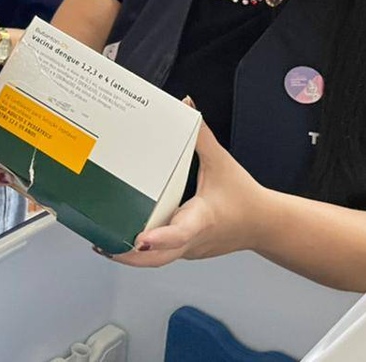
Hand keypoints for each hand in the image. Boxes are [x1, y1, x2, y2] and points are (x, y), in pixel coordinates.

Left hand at [114, 120, 267, 266]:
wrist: (265, 225)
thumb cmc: (243, 194)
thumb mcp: (222, 161)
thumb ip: (201, 135)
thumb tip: (186, 105)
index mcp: (202, 218)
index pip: (181, 232)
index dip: (160, 237)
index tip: (140, 238)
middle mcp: (194, 240)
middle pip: (158, 257)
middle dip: (128, 255)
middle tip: (100, 243)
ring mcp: (190, 251)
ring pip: (157, 260)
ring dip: (130, 256)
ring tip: (101, 242)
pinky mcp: (187, 252)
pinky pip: (162, 255)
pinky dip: (142, 251)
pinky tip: (122, 237)